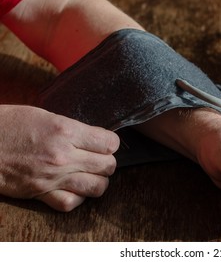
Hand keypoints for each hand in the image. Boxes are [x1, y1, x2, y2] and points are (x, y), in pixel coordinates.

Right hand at [0, 105, 119, 210]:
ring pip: (97, 187)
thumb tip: (95, 139)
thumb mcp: (46, 116)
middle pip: (108, 166)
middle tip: (98, 158)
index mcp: (65, 131)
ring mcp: (52, 177)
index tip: (105, 143)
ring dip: (97, 181)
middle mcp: (62, 156)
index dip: (110, 143)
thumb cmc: (10, 124)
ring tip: (90, 174)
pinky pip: (72, 203)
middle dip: (107, 162)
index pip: (109, 143)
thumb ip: (73, 129)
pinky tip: (74, 188)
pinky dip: (78, 198)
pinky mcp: (40, 193)